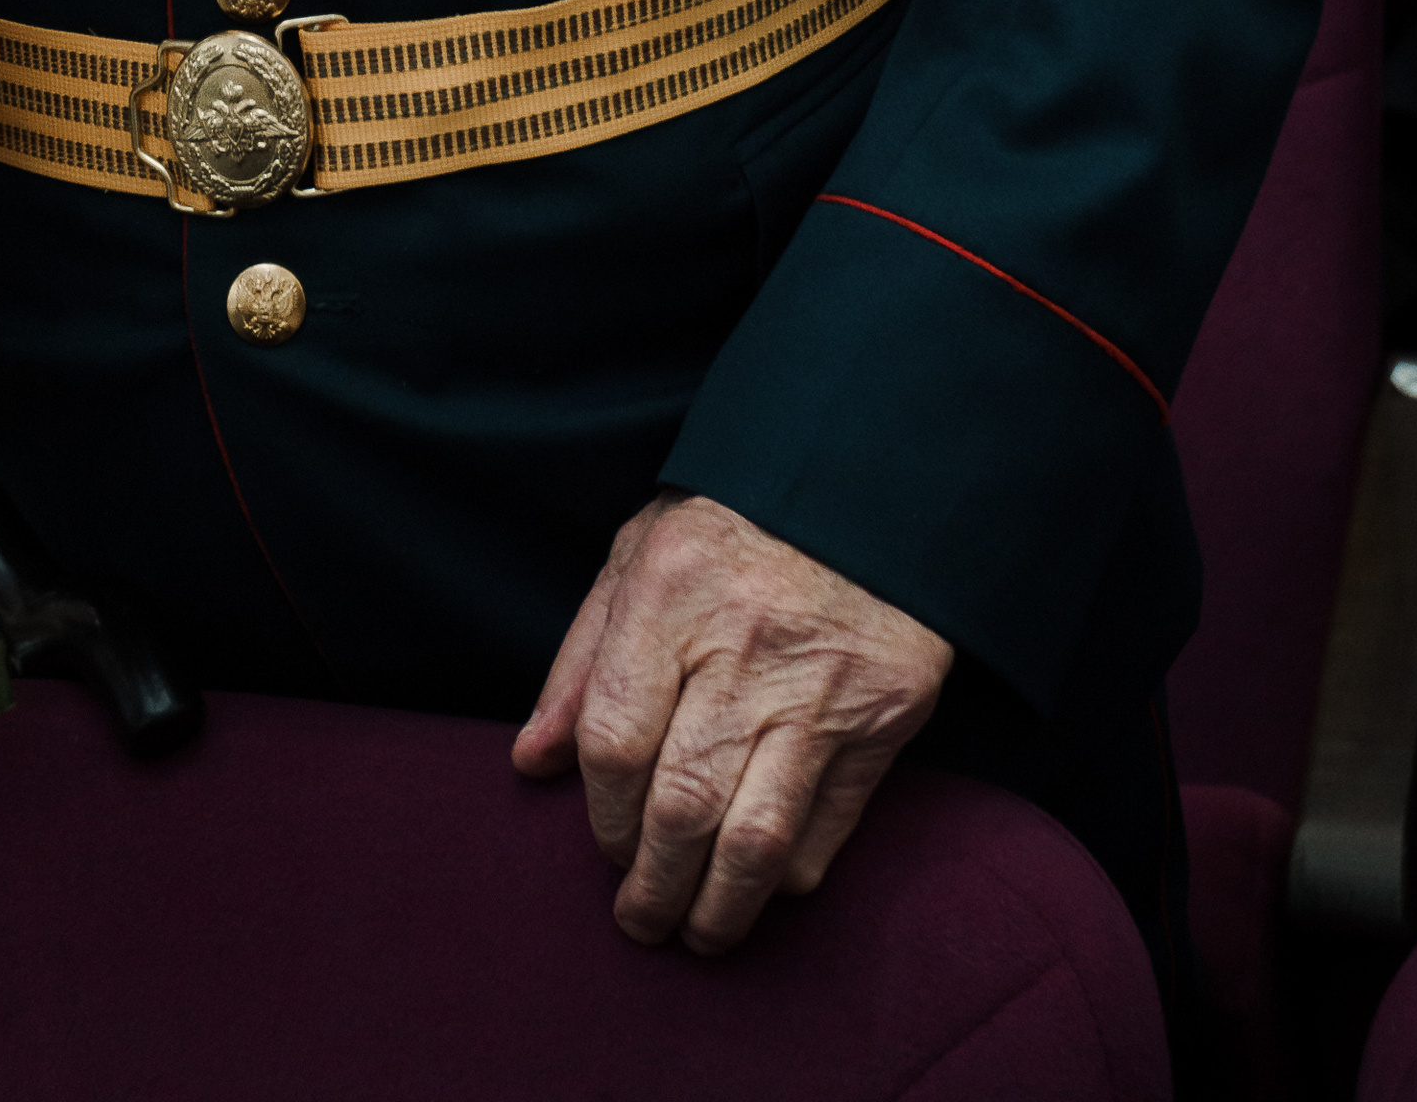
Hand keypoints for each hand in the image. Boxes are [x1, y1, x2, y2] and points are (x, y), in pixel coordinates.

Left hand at [513, 493, 949, 953]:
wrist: (863, 483)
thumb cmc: (732, 522)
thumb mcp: (637, 556)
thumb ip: (581, 662)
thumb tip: (531, 762)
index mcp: (670, 595)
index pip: (615, 742)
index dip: (601, 817)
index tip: (605, 845)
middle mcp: (744, 647)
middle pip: (682, 807)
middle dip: (652, 886)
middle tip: (639, 919)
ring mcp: (821, 689)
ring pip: (757, 840)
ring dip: (719, 909)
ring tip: (696, 932)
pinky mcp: (885, 718)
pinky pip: (826, 831)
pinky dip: (788, 876)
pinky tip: (761, 882)